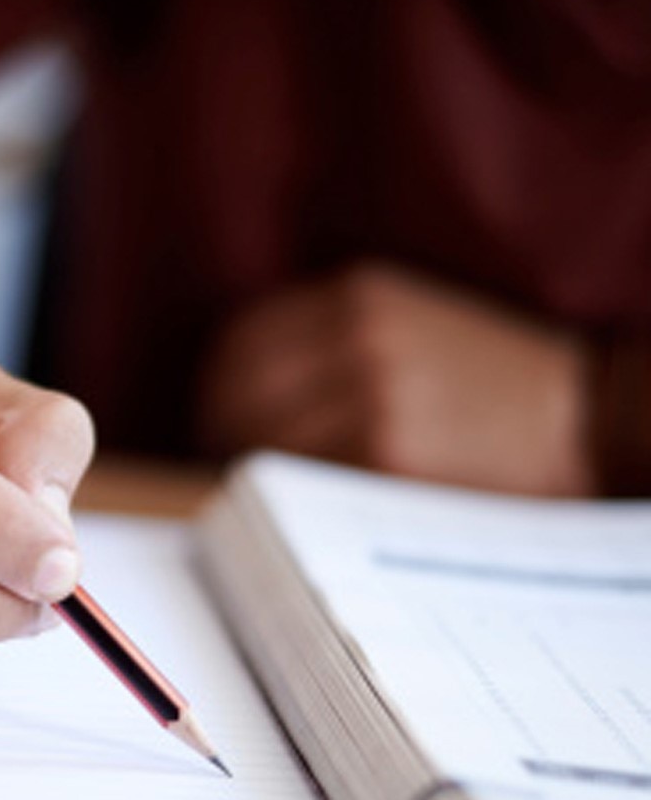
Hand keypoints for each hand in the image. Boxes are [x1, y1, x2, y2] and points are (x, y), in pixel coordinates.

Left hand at [196, 263, 593, 495]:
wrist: (582, 416)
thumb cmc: (489, 381)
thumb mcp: (408, 322)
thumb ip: (328, 340)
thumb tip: (239, 392)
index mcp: (356, 295)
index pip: (236, 343)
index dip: (216, 390)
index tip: (218, 420)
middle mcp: (356, 336)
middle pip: (234, 393)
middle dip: (222, 433)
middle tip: (232, 464)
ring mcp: (371, 394)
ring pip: (260, 440)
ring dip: (250, 469)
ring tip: (268, 489)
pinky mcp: (387, 453)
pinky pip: (302, 477)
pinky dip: (289, 495)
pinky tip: (304, 504)